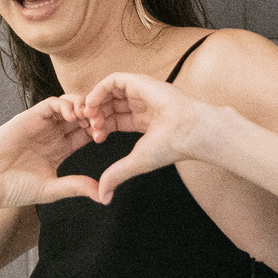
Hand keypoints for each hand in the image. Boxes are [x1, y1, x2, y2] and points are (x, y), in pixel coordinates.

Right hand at [0, 96, 100, 224]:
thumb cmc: (15, 189)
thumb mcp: (52, 189)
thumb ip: (76, 187)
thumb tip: (103, 195)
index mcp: (60, 150)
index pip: (86, 133)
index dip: (98, 131)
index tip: (106, 136)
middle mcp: (52, 134)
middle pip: (81, 116)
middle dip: (93, 115)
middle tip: (102, 121)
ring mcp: (40, 125)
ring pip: (68, 105)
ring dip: (82, 106)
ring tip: (89, 116)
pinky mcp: (28, 117)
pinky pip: (51, 104)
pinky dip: (65, 104)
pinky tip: (73, 115)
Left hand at [82, 72, 228, 201]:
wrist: (188, 132)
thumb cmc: (169, 147)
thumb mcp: (136, 162)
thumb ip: (117, 175)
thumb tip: (102, 197)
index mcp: (144, 120)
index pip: (115, 119)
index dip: (102, 127)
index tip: (96, 138)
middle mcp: (142, 104)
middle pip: (109, 105)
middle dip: (96, 116)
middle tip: (89, 127)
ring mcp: (141, 91)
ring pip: (109, 92)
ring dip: (95, 103)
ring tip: (89, 117)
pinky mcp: (139, 81)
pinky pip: (113, 80)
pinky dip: (98, 90)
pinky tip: (93, 104)